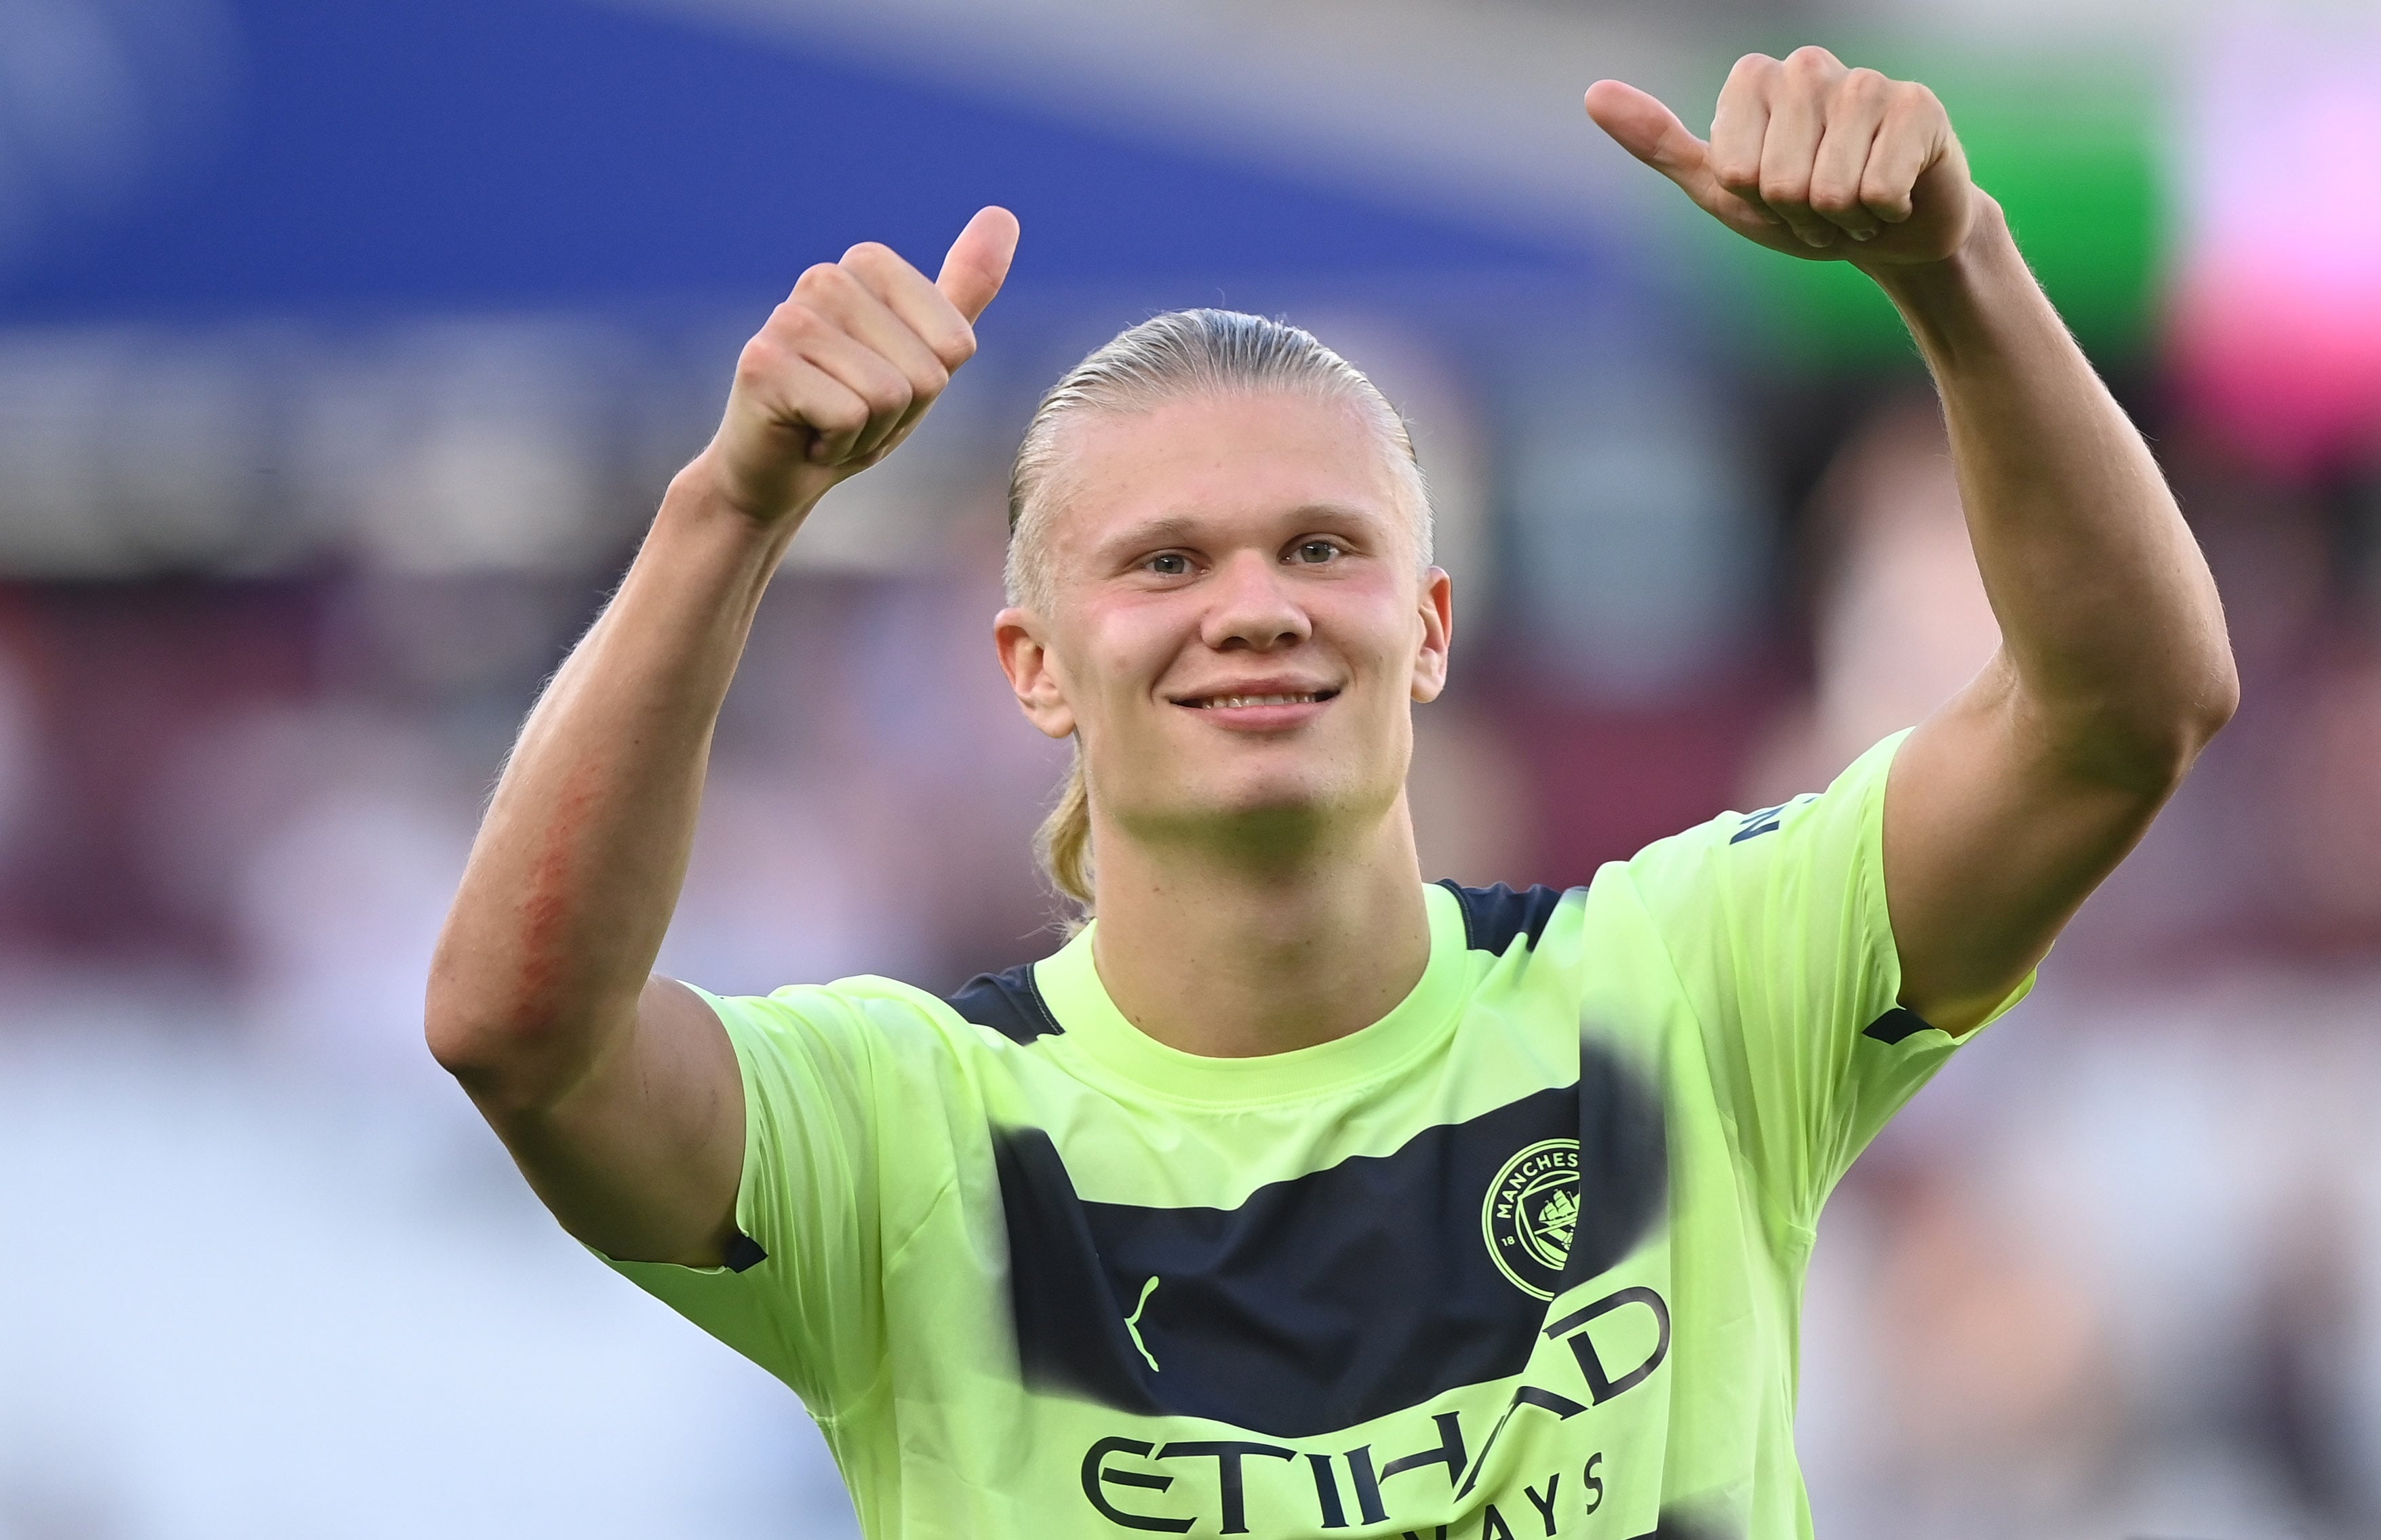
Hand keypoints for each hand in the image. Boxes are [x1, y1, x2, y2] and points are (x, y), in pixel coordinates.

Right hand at [693, 205, 1018, 523]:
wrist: (778, 472)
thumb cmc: (852, 412)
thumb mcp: (924, 352)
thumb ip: (965, 287)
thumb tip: (1004, 214)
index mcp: (868, 264)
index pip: (957, 343)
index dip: (930, 386)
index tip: (885, 390)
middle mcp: (825, 277)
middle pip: (927, 372)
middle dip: (901, 414)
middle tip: (853, 414)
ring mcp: (790, 316)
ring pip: (890, 395)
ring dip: (869, 433)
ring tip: (829, 424)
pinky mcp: (764, 362)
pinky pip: (849, 416)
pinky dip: (837, 446)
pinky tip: (807, 437)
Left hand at [1585, 49, 1974, 267]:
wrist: (1886, 233)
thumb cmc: (1798, 208)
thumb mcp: (1719, 185)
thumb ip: (1659, 142)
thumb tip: (1594, 94)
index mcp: (1754, 80)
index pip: (1733, 170)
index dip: (1754, 202)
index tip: (1773, 196)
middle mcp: (1807, 67)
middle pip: (1779, 182)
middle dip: (1799, 216)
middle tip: (1819, 206)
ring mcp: (1865, 82)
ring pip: (1829, 189)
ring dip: (1842, 219)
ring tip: (1853, 202)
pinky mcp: (1918, 106)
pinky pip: (1879, 188)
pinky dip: (1883, 213)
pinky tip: (1893, 197)